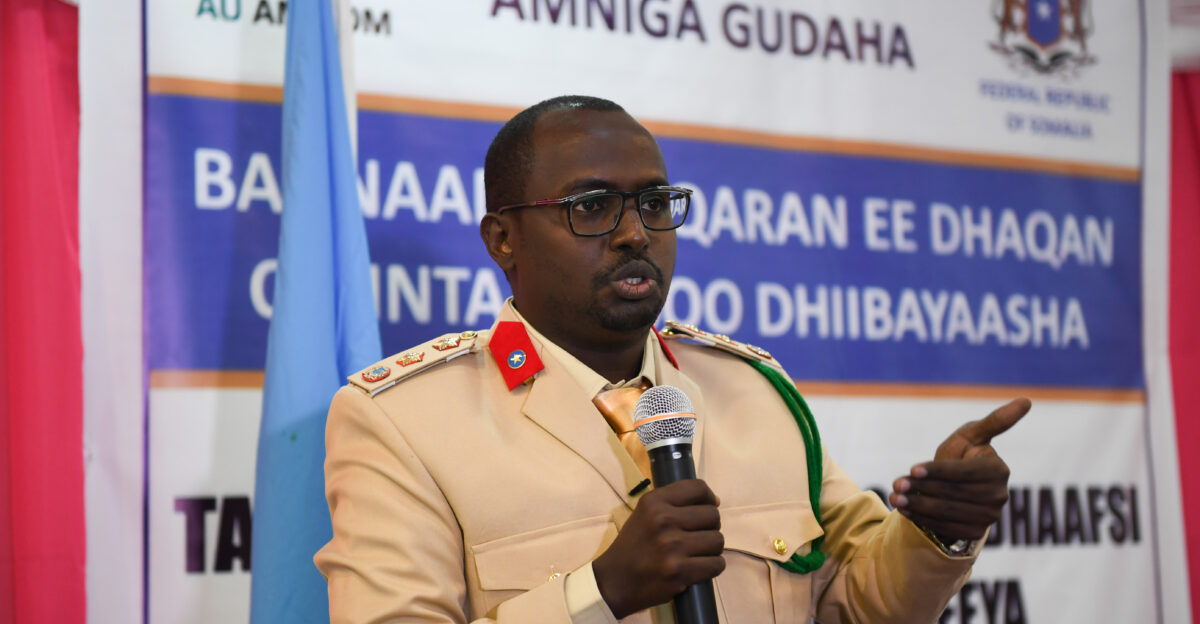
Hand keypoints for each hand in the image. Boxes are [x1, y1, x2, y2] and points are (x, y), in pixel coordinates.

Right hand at [592, 479, 724, 618]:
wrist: (614, 581)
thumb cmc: (633, 546)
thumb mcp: (644, 514)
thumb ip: (673, 504)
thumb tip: (714, 501)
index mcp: (654, 502)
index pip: (697, 488)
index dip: (708, 498)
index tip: (708, 507)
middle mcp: (663, 520)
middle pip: (713, 515)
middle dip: (711, 527)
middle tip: (698, 536)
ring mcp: (672, 547)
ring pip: (717, 541)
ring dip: (712, 549)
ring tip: (697, 553)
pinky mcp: (679, 572)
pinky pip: (715, 564)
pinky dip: (713, 567)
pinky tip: (699, 568)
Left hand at [889, 398, 1030, 541]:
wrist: (956, 487)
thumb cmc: (963, 454)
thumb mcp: (972, 436)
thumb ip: (995, 422)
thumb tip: (1027, 400)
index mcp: (998, 470)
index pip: (964, 472)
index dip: (938, 471)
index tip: (912, 468)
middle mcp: (999, 496)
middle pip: (954, 493)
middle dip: (921, 488)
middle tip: (896, 484)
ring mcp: (989, 516)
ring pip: (948, 512)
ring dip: (918, 505)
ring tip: (894, 498)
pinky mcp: (976, 532)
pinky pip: (947, 527)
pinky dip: (923, 519)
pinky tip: (905, 511)